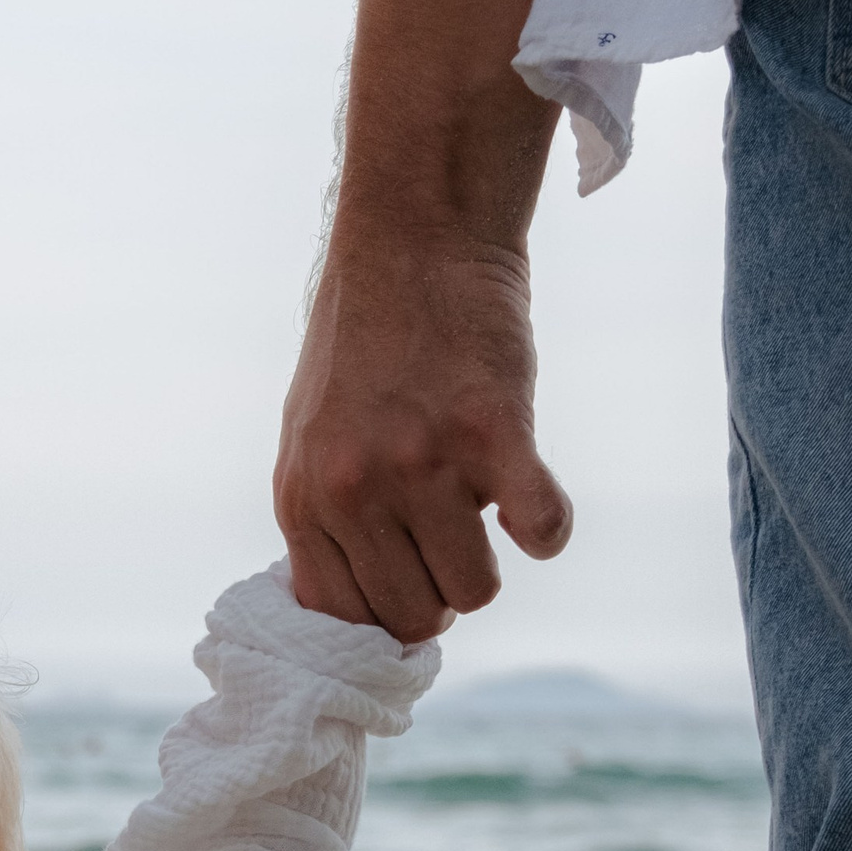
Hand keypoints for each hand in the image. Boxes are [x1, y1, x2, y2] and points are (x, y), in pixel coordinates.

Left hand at [274, 227, 571, 641]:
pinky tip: (534, 497)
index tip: (410, 582)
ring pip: (473, 591)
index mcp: (303, 499)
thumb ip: (327, 519)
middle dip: (439, 592)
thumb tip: (358, 609)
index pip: (343, 616)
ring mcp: (420, 463)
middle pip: (412, 615)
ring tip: (482, 499)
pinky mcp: (491, 432)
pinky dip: (548, 526)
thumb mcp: (312, 438)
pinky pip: (540, 531)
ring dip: (490, 560)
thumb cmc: (367, 342)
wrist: (416, 234)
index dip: (384, 611)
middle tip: (452, 537)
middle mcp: (353, 490)